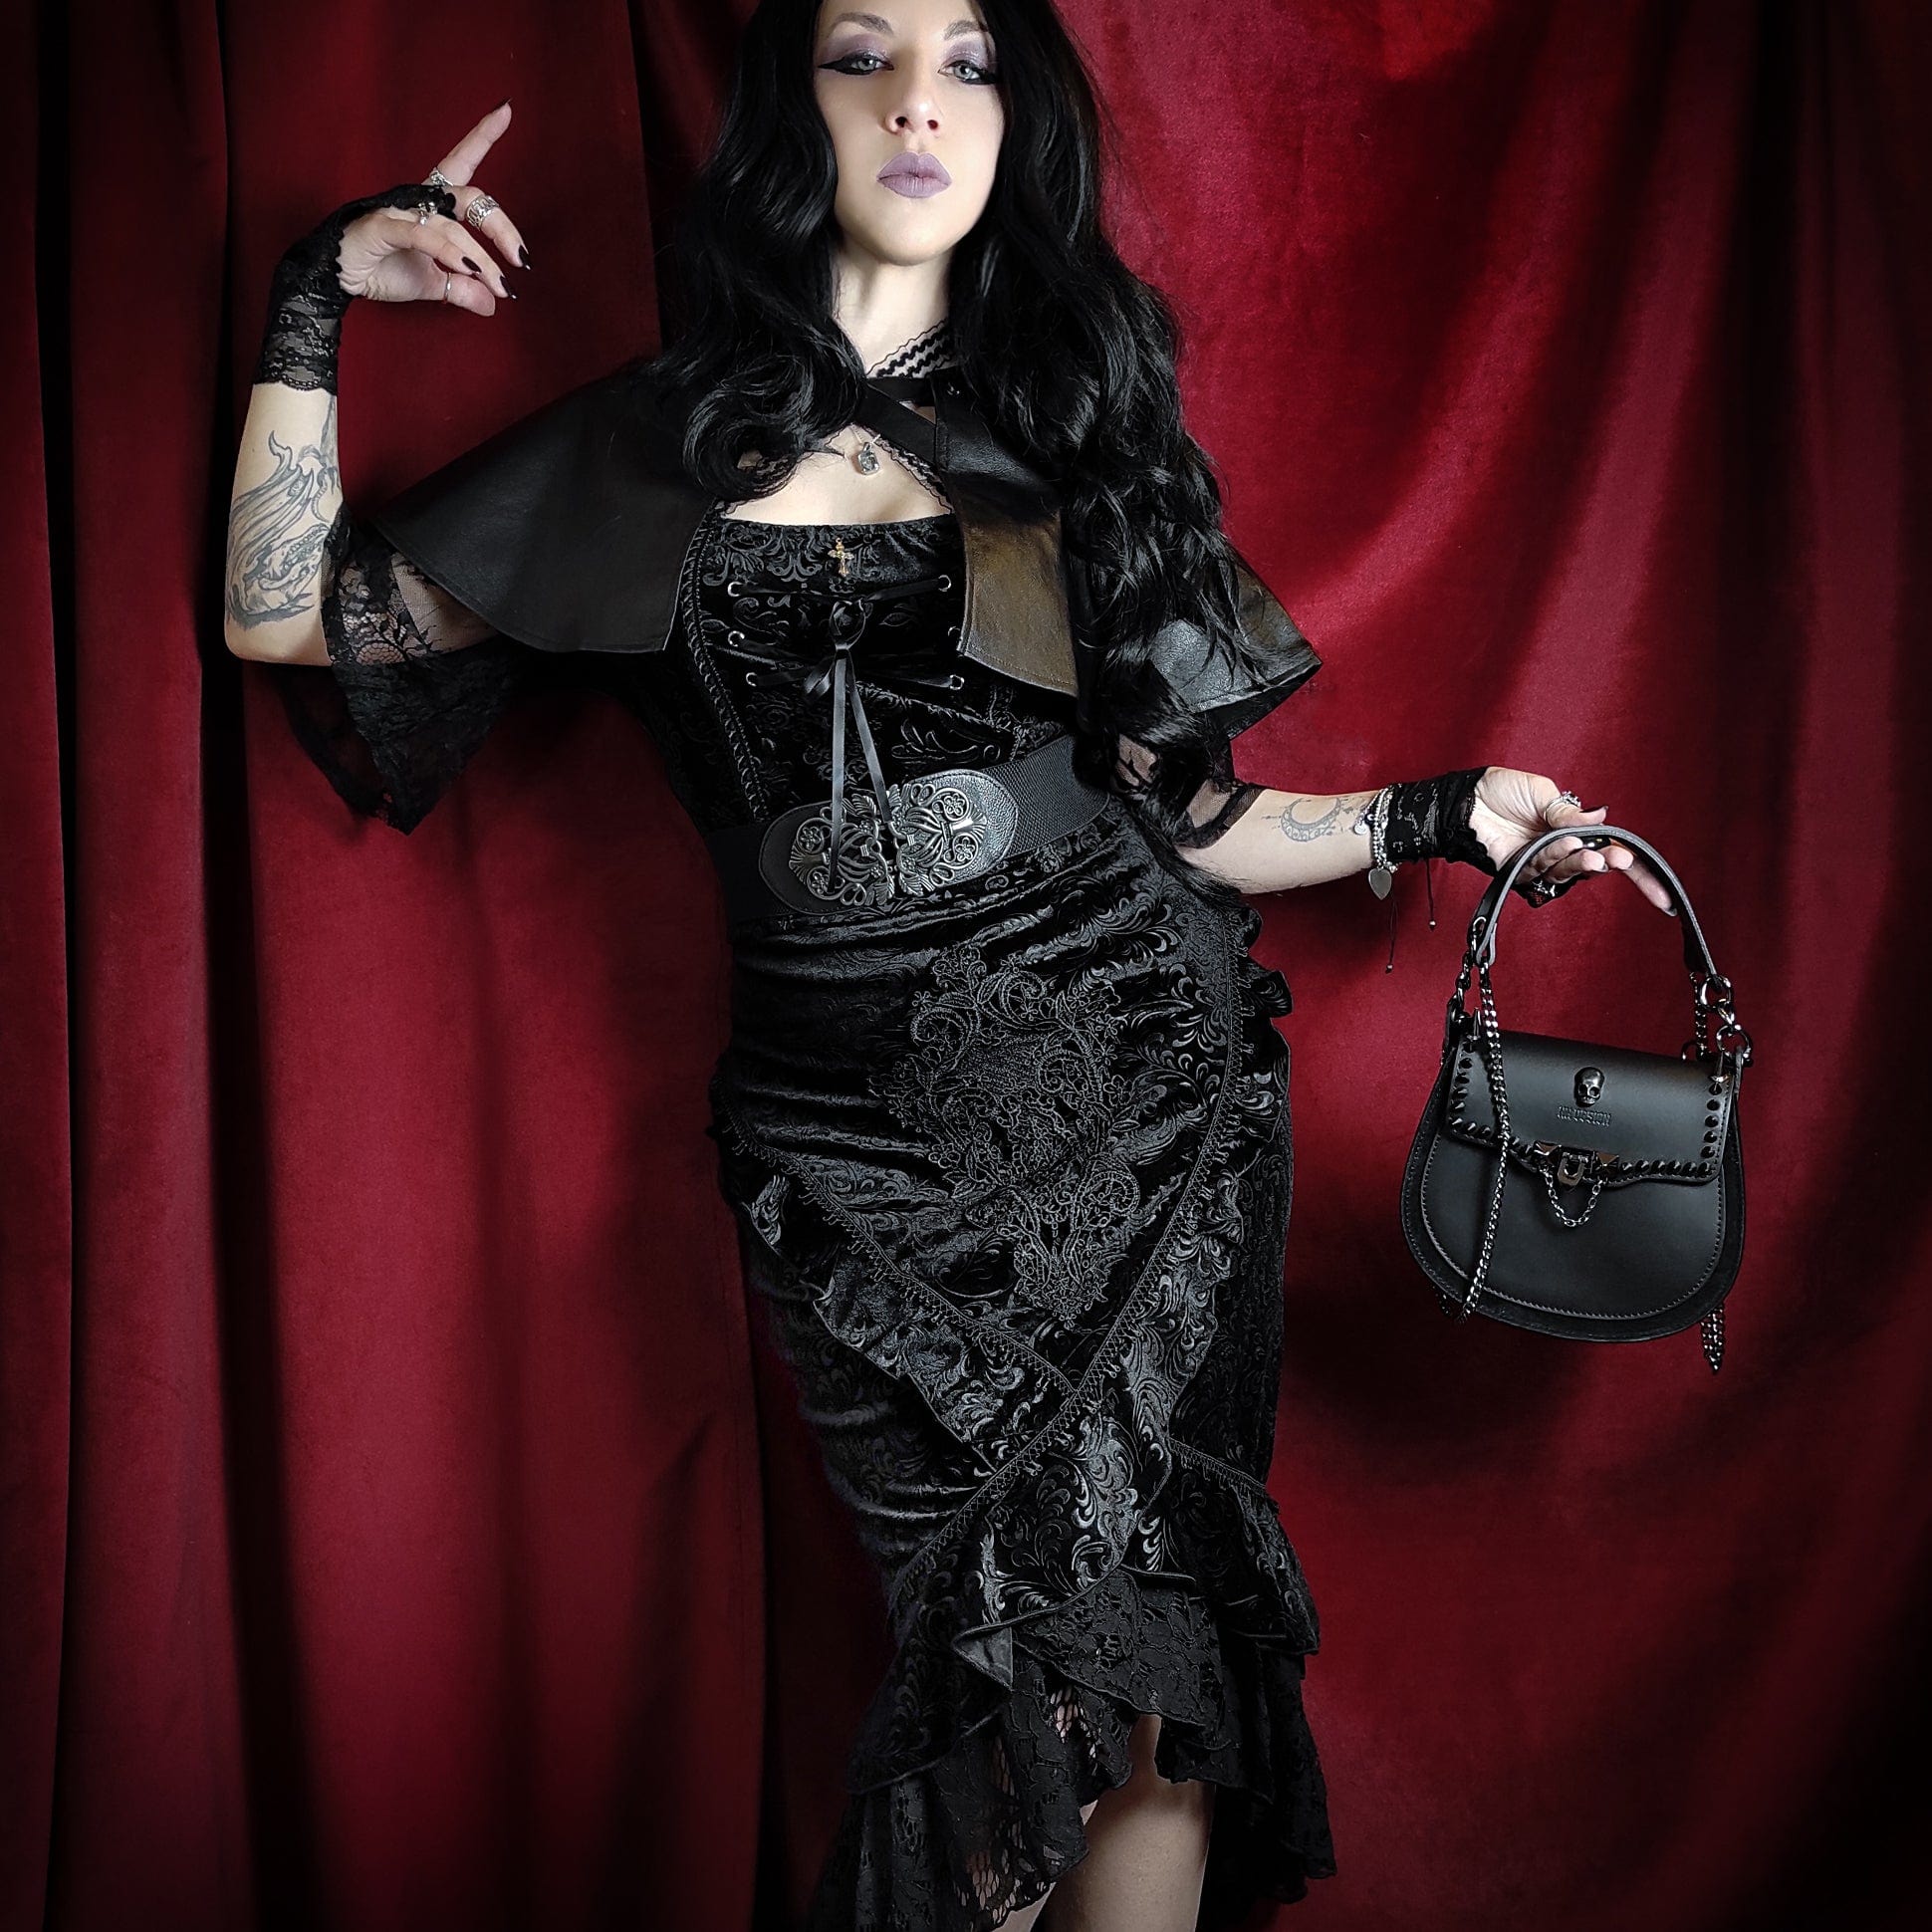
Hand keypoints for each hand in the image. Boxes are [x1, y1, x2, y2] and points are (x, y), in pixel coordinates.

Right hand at [336, 101, 530, 312]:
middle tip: (522, 261)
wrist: (338, 278)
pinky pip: (424, 236)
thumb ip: (462, 289)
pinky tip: (469, 271)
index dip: (482, 137)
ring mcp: (399, 209)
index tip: (507, 110)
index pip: (461, 163)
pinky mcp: (383, 225)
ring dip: (482, 262)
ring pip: (453, 228)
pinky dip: (451, 254)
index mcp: (432, 202)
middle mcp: (418, 198)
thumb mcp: (432, 284)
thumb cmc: (382, 269)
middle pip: (471, 197)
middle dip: (502, 228)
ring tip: (500, 287)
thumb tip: (491, 304)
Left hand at [1468, 766, 1674, 911]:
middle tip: (1620, 860)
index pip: (1610, 850)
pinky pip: (1542, 871)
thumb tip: (1602, 817)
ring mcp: (1540, 862)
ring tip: (1591, 854)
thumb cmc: (1502, 791)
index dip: (1637, 872)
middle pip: (1594, 867)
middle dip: (1609, 865)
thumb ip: (1570, 813)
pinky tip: (1562, 843)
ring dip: (1581, 863)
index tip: (1664, 896)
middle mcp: (1560, 849)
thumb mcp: (1544, 794)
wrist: (1467, 799)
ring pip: (1569, 872)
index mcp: (1572, 829)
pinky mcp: (1519, 872)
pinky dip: (1554, 857)